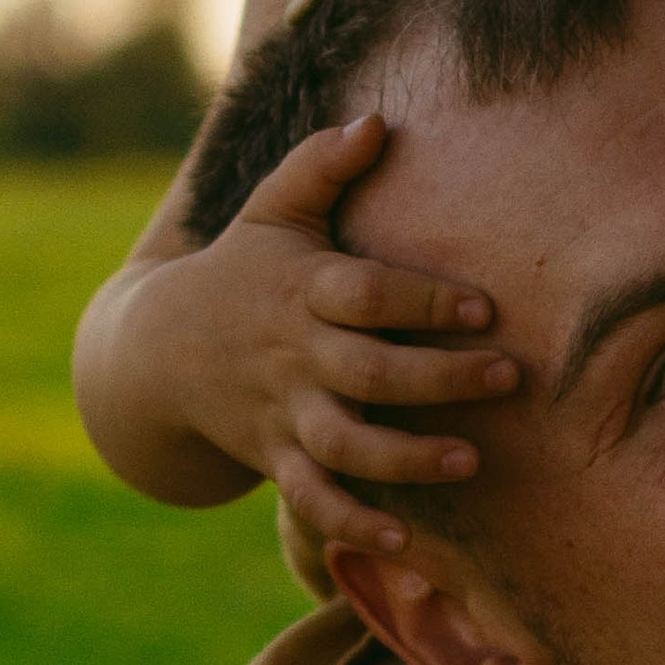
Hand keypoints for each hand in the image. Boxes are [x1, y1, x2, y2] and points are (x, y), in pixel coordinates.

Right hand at [151, 117, 516, 550]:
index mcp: (301, 289)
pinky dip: (352, 523)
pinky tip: (404, 543)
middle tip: (508, 377)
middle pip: (367, 372)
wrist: (156, 352)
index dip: (421, 302)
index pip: (364, 294)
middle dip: (438, 378)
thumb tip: (377, 121)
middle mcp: (294, 355)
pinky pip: (312, 498)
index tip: (486, 308)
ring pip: (344, 444)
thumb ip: (321, 167)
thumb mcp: (271, 211)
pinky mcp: (275, 457)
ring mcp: (282, 412)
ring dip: (405, 458)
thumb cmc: (242, 270)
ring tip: (469, 460)